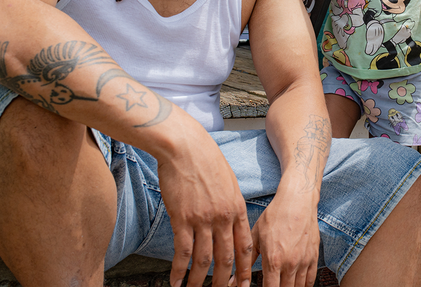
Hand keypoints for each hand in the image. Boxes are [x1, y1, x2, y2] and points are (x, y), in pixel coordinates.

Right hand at [157, 127, 253, 286]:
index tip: (245, 283)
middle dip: (224, 281)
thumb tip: (231, 217)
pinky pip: (183, 250)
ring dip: (199, 280)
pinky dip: (179, 269)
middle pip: (226, 257)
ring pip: (204, 259)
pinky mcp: (182, 218)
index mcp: (236, 208)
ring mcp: (202, 219)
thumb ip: (230, 202)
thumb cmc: (204, 158)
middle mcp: (222, 217)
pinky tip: (175, 280)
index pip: (245, 246)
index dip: (245, 268)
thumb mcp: (227, 180)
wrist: (184, 146)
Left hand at [250, 194, 320, 286]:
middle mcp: (290, 263)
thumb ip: (246, 260)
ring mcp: (304, 262)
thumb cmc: (275, 216)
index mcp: (273, 259)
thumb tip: (234, 278)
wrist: (297, 202)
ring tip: (282, 284)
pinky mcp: (314, 257)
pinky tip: (296, 284)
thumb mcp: (255, 236)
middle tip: (271, 285)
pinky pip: (310, 280)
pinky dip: (303, 285)